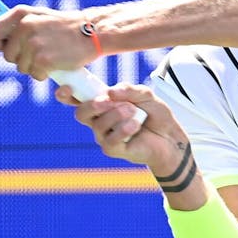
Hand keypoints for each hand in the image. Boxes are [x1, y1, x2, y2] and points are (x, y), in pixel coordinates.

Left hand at [0, 5, 95, 79]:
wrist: (93, 33)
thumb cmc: (67, 28)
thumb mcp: (41, 17)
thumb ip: (21, 25)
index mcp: (22, 14)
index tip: (6, 49)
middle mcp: (24, 27)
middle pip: (8, 55)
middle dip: (21, 59)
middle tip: (40, 54)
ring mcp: (33, 44)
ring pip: (21, 68)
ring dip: (34, 68)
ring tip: (50, 58)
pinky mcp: (42, 60)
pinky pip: (35, 75)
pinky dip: (44, 74)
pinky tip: (56, 65)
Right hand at [55, 82, 184, 172]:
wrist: (170, 136)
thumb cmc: (154, 114)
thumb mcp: (145, 94)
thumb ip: (128, 90)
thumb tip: (110, 92)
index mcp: (102, 104)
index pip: (77, 99)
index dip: (66, 94)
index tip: (67, 87)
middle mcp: (98, 120)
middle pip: (81, 113)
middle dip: (92, 105)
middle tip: (108, 100)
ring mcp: (104, 136)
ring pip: (98, 125)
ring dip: (116, 114)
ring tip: (133, 111)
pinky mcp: (114, 150)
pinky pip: (111, 140)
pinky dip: (124, 129)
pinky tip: (136, 124)